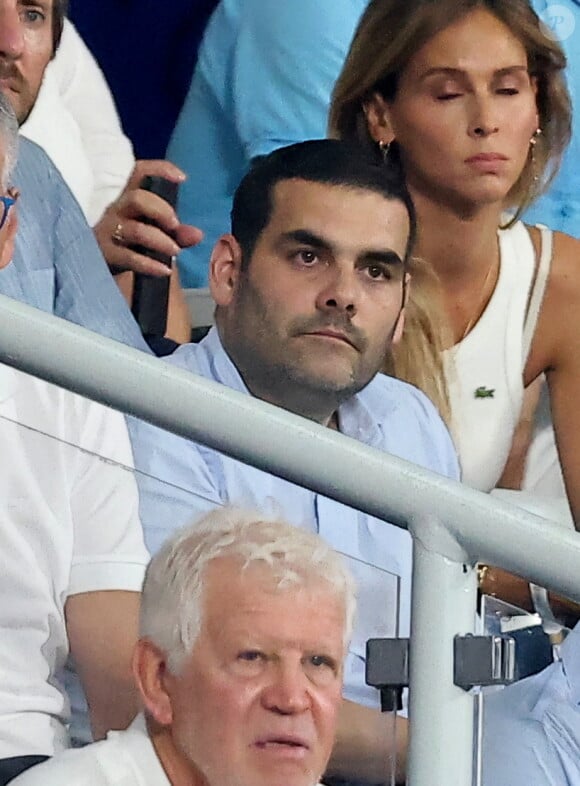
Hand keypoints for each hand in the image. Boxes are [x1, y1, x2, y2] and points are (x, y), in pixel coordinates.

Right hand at [94, 160, 202, 276]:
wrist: (99, 267)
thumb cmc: (128, 243)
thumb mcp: (153, 234)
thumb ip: (177, 234)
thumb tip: (197, 234)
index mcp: (127, 197)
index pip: (139, 173)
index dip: (160, 170)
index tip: (182, 178)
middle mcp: (115, 210)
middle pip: (137, 199)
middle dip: (161, 210)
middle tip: (175, 224)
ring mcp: (108, 232)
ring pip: (135, 230)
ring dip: (160, 240)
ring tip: (175, 250)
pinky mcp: (105, 254)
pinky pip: (129, 258)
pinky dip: (150, 265)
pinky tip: (165, 270)